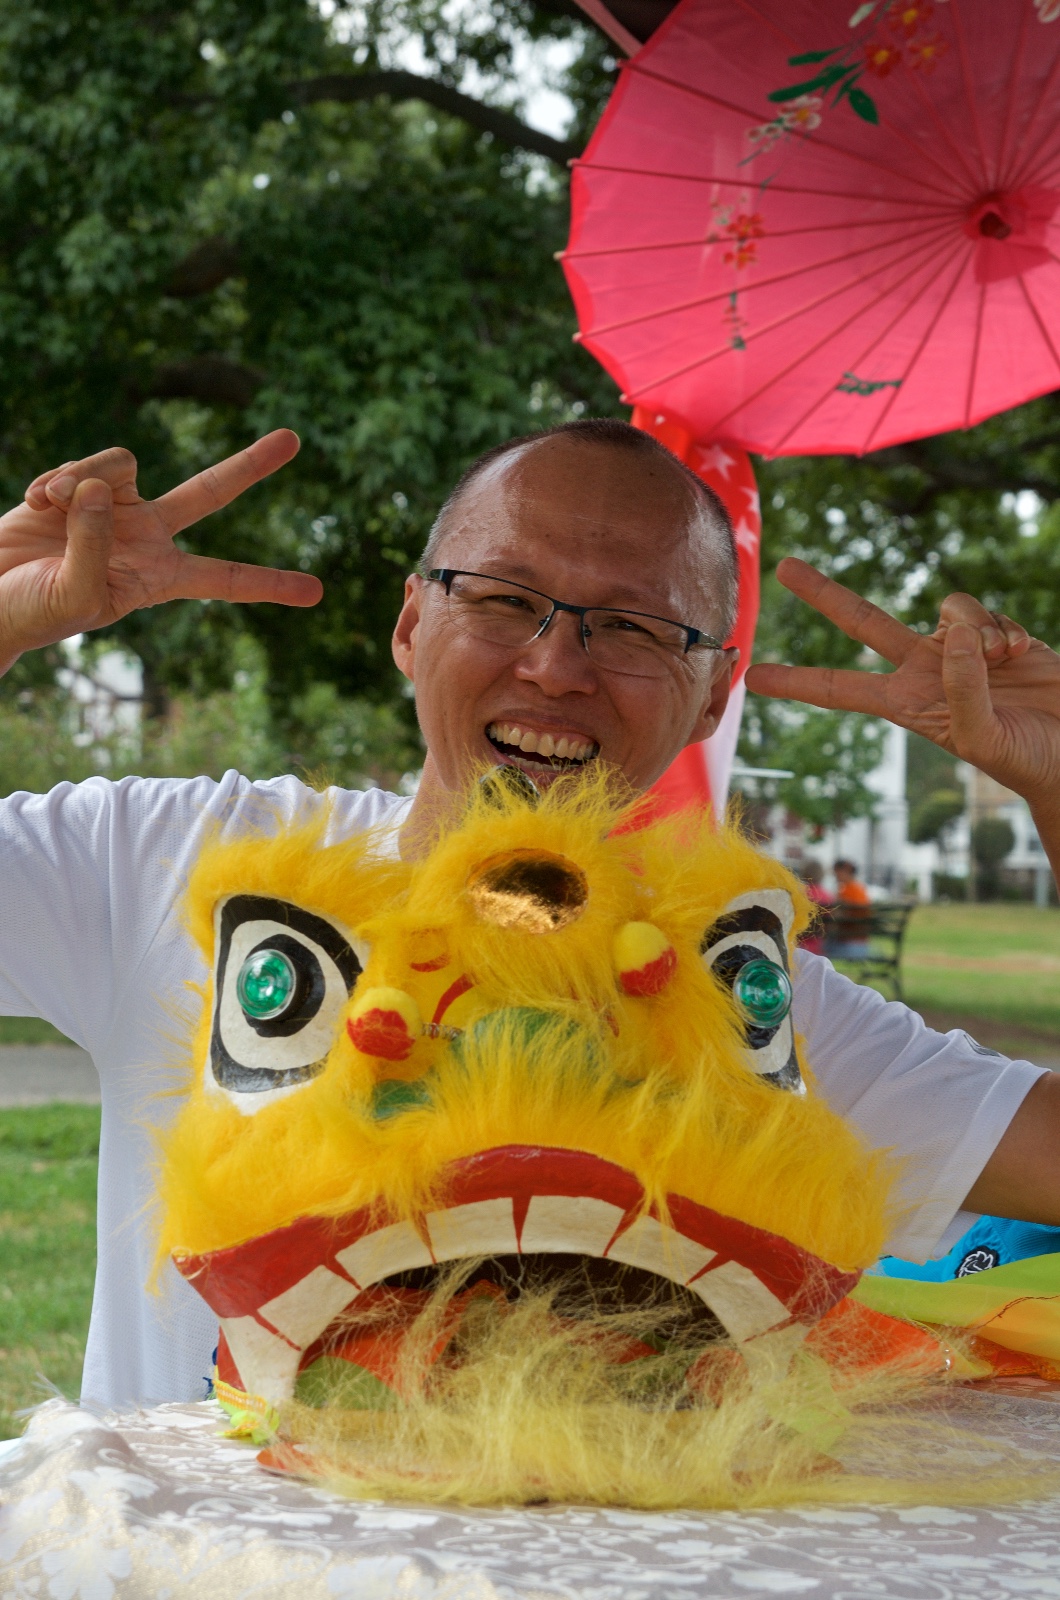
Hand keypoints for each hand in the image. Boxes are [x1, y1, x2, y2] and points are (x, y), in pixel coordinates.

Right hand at [0, 430, 320, 671]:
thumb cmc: (33, 612)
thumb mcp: (76, 595)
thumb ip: (96, 543)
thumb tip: (103, 486)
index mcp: (159, 578)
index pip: (224, 579)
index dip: (268, 583)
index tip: (316, 592)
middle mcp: (147, 536)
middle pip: (210, 492)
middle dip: (251, 465)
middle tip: (295, 438)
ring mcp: (114, 506)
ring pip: (123, 463)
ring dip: (84, 480)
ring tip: (52, 508)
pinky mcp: (78, 484)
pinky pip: (85, 463)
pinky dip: (57, 479)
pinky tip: (36, 503)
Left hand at [744, 557, 1059, 819]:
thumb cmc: (1023, 757)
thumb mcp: (983, 737)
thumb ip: (961, 689)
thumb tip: (949, 636)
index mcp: (907, 704)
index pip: (840, 690)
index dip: (798, 682)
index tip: (753, 678)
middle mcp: (924, 671)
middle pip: (864, 622)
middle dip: (825, 594)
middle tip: (784, 567)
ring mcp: (958, 650)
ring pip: (947, 610)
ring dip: (973, 629)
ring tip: (1001, 661)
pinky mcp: (996, 635)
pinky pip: (983, 614)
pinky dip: (1001, 629)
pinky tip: (1019, 654)